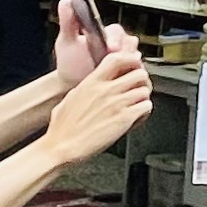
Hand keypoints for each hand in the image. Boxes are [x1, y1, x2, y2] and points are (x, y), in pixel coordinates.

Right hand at [43, 43, 153, 166]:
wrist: (60, 148)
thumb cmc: (62, 128)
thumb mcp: (71, 99)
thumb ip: (86, 88)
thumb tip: (93, 85)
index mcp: (92, 82)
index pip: (117, 58)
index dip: (131, 59)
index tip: (134, 65)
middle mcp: (106, 90)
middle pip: (139, 72)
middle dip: (142, 82)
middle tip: (137, 90)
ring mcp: (116, 104)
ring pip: (145, 90)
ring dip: (143, 98)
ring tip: (136, 107)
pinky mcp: (124, 119)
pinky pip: (146, 107)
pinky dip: (144, 113)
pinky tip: (135, 119)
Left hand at [50, 0, 135, 98]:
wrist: (71, 85)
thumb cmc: (71, 63)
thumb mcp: (67, 41)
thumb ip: (68, 21)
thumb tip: (66, 2)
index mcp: (105, 34)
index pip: (117, 31)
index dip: (116, 38)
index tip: (111, 46)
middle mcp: (118, 45)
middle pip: (131, 44)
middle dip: (125, 52)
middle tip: (116, 59)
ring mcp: (124, 61)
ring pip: (136, 58)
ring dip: (130, 64)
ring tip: (120, 71)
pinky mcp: (129, 75)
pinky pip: (137, 74)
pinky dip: (132, 76)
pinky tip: (123, 80)